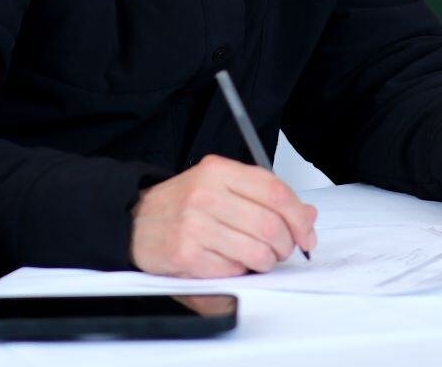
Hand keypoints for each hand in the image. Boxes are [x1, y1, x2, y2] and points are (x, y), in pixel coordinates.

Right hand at [130, 154, 317, 277]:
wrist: (134, 221)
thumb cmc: (181, 204)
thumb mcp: (220, 185)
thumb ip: (263, 196)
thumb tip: (308, 215)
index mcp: (218, 170)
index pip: (276, 192)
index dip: (299, 217)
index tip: (306, 233)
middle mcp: (206, 194)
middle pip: (270, 224)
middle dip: (285, 244)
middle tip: (282, 249)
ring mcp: (195, 225)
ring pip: (257, 251)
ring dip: (266, 261)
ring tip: (257, 257)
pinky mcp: (187, 254)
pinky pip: (233, 270)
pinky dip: (240, 271)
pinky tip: (229, 261)